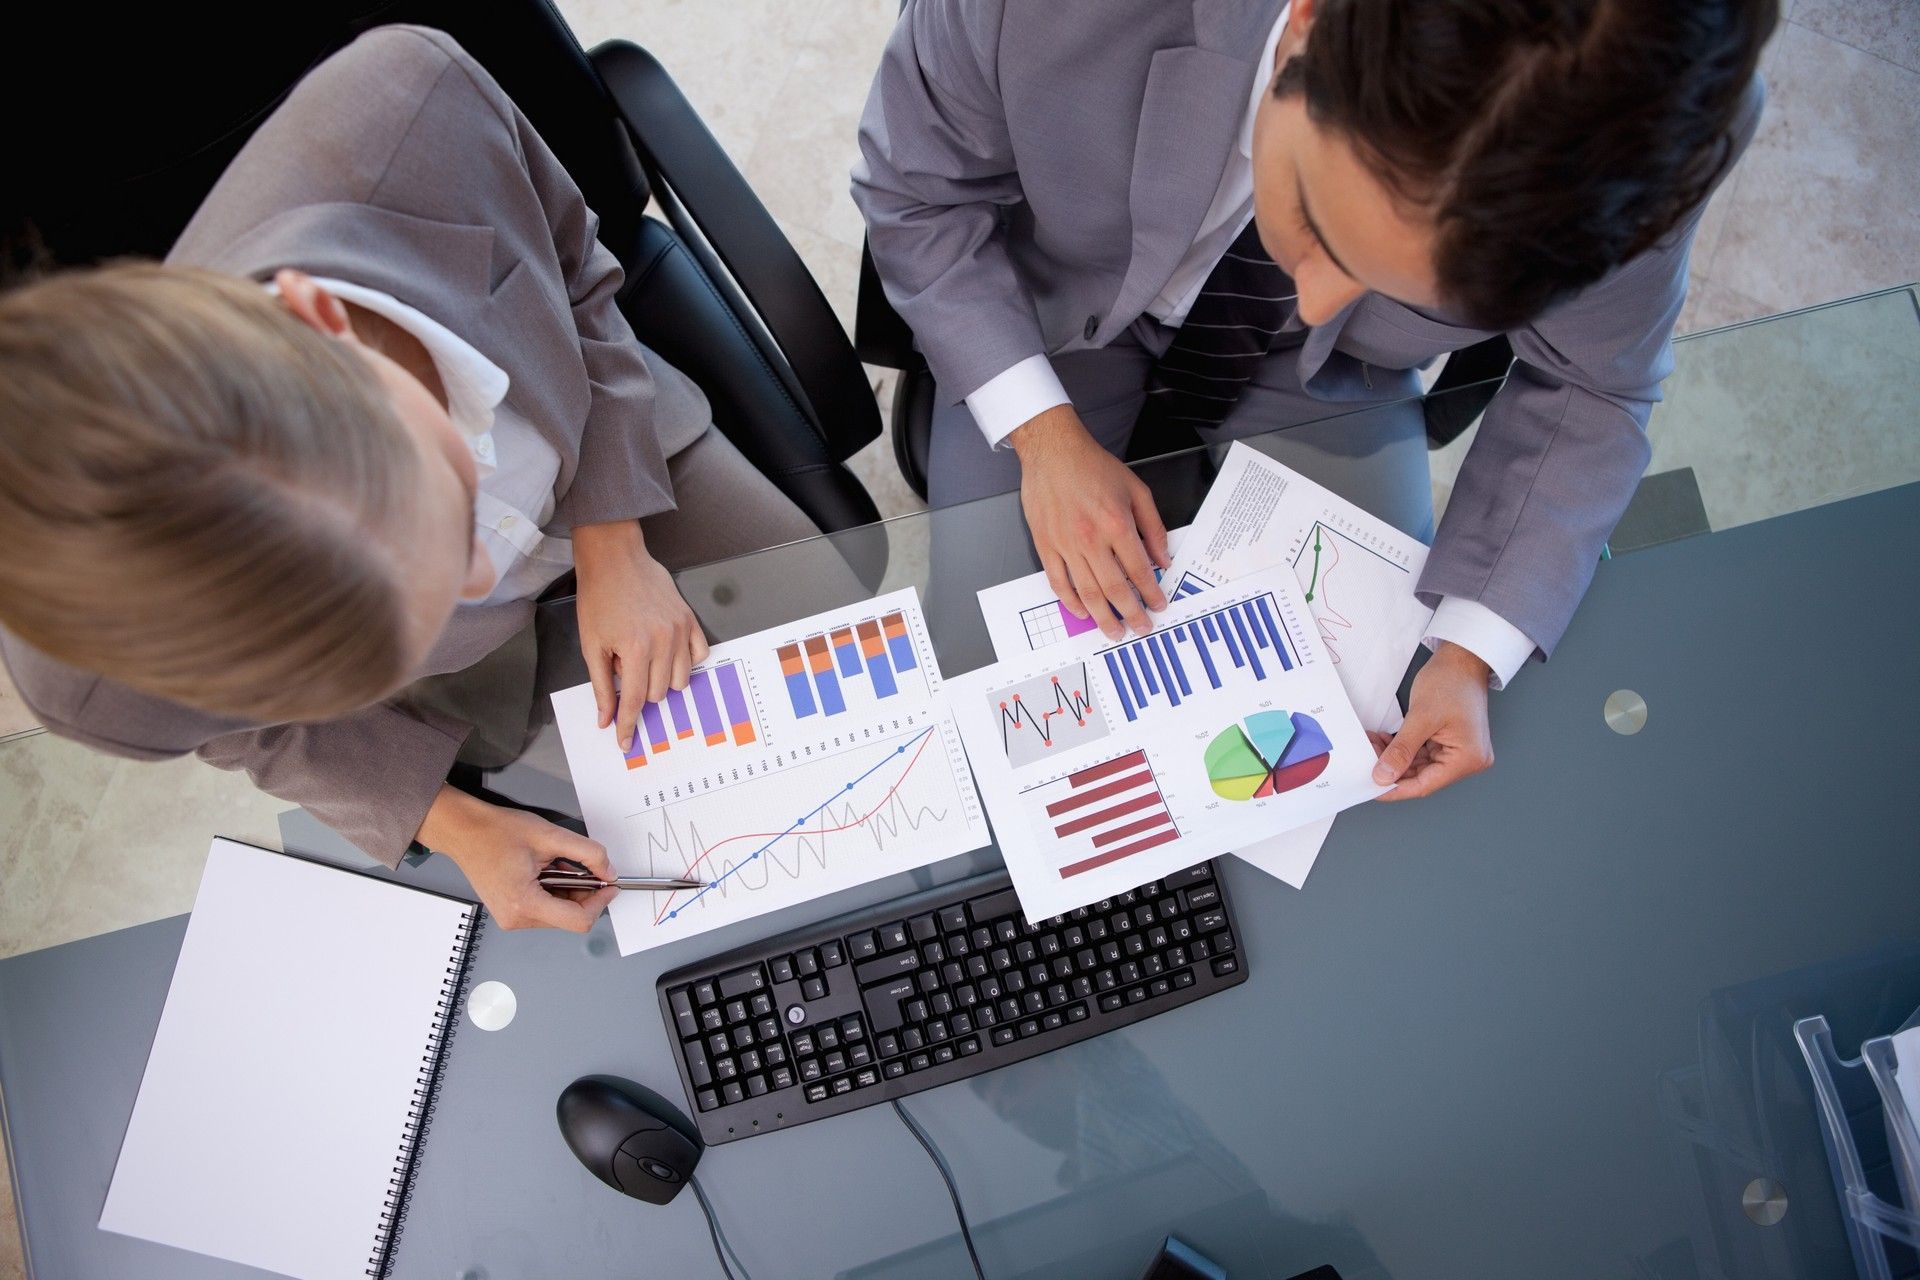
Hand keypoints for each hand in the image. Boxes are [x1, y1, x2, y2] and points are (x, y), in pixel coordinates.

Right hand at [418, 786, 618, 930]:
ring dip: (568, 891)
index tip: (610, 884)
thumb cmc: (496, 832)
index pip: (579, 920)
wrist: (463, 830)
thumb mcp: (550, 835)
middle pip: (570, 918)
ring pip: (558, 914)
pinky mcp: (509, 912)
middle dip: (584, 893)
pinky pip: (544, 909)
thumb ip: (588, 854)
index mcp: (524, 904)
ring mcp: (510, 918)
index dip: (600, 902)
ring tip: (555, 865)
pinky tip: (546, 871)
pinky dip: (554, 892)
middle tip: (581, 866)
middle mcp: (515, 919)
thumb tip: (609, 872)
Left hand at [573, 519, 708, 750]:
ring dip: (662, 679)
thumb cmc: (599, 598)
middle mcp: (663, 642)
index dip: (628, 725)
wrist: (615, 559)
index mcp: (635, 649)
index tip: (626, 742)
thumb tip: (606, 718)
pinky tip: (667, 652)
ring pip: (680, 679)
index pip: (635, 700)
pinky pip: (699, 655)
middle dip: (641, 690)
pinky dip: (685, 662)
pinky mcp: (690, 620)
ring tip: (644, 656)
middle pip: (659, 693)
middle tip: (624, 663)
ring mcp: (680, 630)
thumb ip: (602, 685)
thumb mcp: (591, 645)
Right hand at [1010, 404, 1170, 638]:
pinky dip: (1071, 601)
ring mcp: (1066, 545)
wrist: (1054, 452)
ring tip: (1114, 631)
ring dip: (1103, 617)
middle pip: (1115, 588)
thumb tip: (1163, 558)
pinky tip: (1082, 612)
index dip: (1151, 593)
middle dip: (1131, 614)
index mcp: (1117, 524)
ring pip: (1087, 592)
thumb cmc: (1093, 467)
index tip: (1158, 606)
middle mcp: (1092, 539)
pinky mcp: (1046, 545)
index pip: (1140, 570)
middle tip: (1141, 628)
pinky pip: (1059, 582)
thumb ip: (1153, 527)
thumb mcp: (1137, 490)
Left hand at [1371, 642, 1494, 800]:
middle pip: (1421, 776)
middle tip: (1365, 758)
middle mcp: (1467, 759)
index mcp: (1467, 758)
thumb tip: (1384, 776)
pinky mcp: (1449, 741)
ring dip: (1393, 757)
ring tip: (1371, 745)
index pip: (1424, 784)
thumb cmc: (1452, 681)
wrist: (1463, 657)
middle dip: (1390, 768)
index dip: (1395, 788)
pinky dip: (1401, 748)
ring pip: (1417, 764)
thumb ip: (1402, 750)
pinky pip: (1421, 752)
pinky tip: (1383, 741)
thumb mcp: (1421, 717)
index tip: (1371, 787)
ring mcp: (1458, 750)